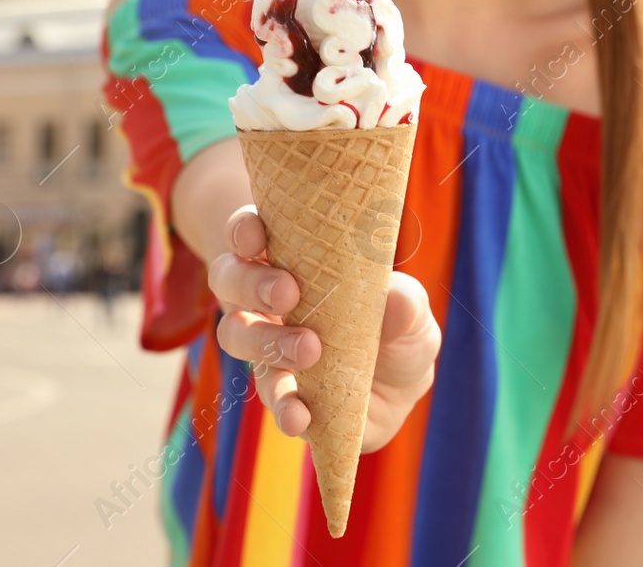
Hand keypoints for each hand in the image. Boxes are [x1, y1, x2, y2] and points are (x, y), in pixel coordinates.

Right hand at [208, 205, 441, 451]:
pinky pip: (269, 397)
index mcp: (291, 259)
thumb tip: (393, 299)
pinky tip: (300, 414)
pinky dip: (282, 405)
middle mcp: (265, 298)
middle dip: (252, 283)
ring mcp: (266, 346)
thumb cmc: (398, 324)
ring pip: (235, 335)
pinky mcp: (280, 392)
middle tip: (289, 293)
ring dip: (265, 341)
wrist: (401, 385)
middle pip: (230, 278)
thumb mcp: (412, 308)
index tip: (255, 236)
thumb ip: (405, 301)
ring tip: (308, 350)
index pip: (250, 232)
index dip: (244, 229)